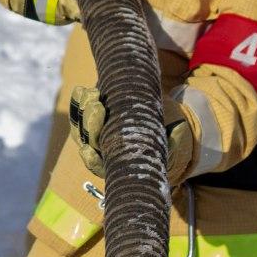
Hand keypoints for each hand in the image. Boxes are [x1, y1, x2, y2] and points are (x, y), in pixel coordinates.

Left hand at [69, 86, 192, 183]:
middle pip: (87, 141)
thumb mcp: (173, 144)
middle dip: (90, 124)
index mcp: (118, 165)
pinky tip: (81, 91)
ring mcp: (94, 134)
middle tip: (98, 106)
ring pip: (80, 126)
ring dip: (82, 109)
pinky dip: (78, 101)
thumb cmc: (166, 141)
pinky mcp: (91, 118)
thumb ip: (173, 141)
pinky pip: (78, 111)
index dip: (91, 160)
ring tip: (92, 94)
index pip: (98, 166)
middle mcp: (102, 152)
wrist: (157, 122)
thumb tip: (178, 130)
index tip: (88, 151)